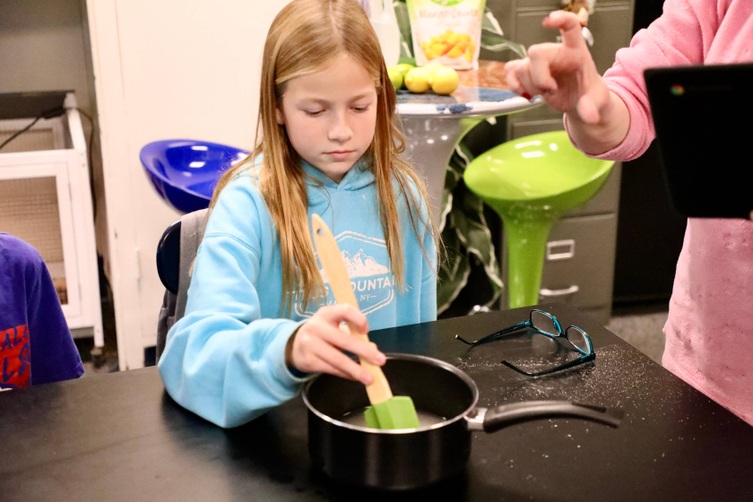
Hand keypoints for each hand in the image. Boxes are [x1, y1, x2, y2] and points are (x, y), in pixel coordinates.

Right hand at [286, 304, 384, 383]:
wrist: (294, 345)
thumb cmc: (322, 334)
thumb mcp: (334, 327)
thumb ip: (353, 334)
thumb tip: (373, 349)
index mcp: (326, 313)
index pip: (345, 310)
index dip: (358, 319)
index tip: (366, 331)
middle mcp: (316, 327)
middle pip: (344, 340)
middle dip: (365, 352)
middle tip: (380, 360)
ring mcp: (310, 344)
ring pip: (338, 359)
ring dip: (356, 370)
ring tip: (370, 378)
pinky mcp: (308, 361)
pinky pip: (332, 369)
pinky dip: (346, 374)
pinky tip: (356, 377)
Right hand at [504, 10, 609, 124]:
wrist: (581, 104)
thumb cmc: (590, 95)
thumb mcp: (598, 102)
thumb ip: (592, 107)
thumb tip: (589, 117)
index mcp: (576, 51)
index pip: (569, 26)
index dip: (559, 20)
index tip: (548, 22)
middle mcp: (555, 52)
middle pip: (535, 53)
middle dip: (539, 78)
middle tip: (551, 91)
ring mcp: (539, 61)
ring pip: (521, 67)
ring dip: (530, 86)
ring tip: (545, 93)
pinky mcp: (528, 72)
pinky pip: (510, 71)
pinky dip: (514, 86)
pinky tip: (527, 95)